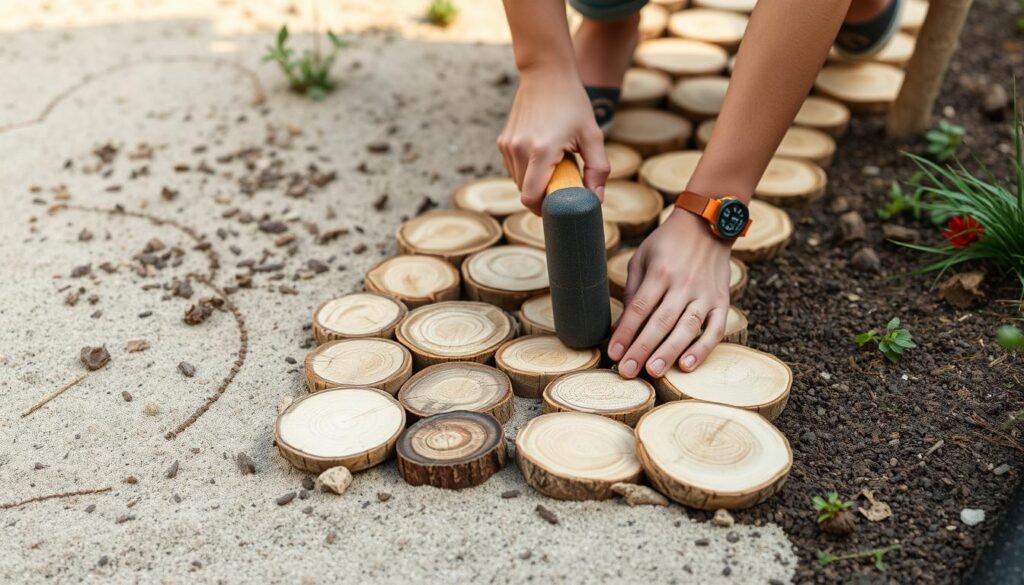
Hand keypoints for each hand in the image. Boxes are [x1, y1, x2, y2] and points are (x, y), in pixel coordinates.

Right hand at [497, 67, 608, 214]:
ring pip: (517, 182)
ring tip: (554, 165)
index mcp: (541, 150)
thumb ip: (598, 170)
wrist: (546, 73)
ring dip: (534, 183)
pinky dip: (527, 171)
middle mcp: (519, 149)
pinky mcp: (503, 141)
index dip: (544, 209)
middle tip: (563, 183)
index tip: (559, 206)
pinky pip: (513, 169)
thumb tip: (595, 199)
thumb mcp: (592, 135)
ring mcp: (508, 145)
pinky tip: (542, 155)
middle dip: (543, 195)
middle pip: (524, 192)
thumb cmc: (573, 103)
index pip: (531, 197)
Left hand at [608, 209, 732, 377]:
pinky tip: (687, 365)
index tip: (613, 353)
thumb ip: (633, 290)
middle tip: (627, 371)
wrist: (707, 224)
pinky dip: (702, 348)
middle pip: (660, 322)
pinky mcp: (722, 300)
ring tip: (653, 371)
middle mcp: (683, 284)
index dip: (625, 333)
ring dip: (669, 352)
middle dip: (642, 349)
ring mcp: (705, 293)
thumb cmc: (668, 242)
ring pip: (686, 328)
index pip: (639, 308)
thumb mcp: (643, 257)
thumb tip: (619, 327)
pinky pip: (715, 329)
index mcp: (660, 272)